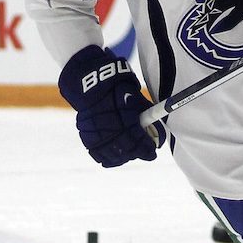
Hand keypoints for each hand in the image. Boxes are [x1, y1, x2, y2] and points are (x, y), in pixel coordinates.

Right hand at [58, 45, 165, 167]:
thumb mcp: (134, 94)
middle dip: (138, 153)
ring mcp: (95, 130)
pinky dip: (106, 158)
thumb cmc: (117, 86)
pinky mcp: (86, 134)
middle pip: (126, 147)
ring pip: (112, 153)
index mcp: (123, 112)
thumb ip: (144, 112)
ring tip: (131, 157)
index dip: (147, 148)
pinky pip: (97, 153)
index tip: (153, 153)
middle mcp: (109, 123)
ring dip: (124, 158)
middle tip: (145, 155)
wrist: (89, 82)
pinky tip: (115, 160)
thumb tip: (156, 130)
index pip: (138, 137)